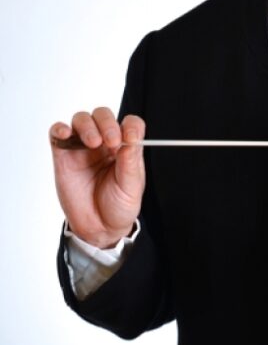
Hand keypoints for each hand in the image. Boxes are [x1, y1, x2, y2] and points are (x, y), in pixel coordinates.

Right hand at [49, 107, 145, 247]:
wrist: (99, 229)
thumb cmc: (118, 206)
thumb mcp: (131, 186)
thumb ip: (130, 161)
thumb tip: (131, 136)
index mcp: (125, 147)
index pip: (129, 124)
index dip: (129, 126)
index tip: (130, 136)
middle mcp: (104, 143)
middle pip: (103, 116)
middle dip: (107, 123)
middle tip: (111, 141)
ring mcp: (82, 148)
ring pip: (81, 120)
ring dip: (87, 125)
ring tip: (93, 143)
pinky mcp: (63, 156)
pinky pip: (57, 134)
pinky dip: (59, 129)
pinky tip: (65, 133)